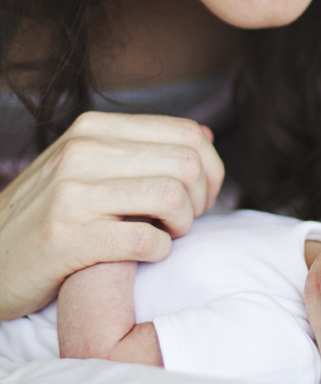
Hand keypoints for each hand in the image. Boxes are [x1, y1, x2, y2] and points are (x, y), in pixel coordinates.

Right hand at [0, 111, 223, 319]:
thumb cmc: (47, 215)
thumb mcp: (85, 165)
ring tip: (168, 235)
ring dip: (183, 224)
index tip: (202, 195)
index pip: (186, 132)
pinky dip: (160, 251)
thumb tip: (205, 134)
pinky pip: (145, 240)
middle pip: (186, 163)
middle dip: (201, 197)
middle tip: (187, 220)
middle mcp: (82, 152)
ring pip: (172, 197)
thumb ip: (141, 147)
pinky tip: (147, 255)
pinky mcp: (68, 239)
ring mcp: (72, 194)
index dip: (210, 166)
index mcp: (93, 129)